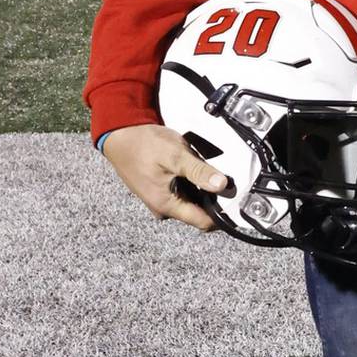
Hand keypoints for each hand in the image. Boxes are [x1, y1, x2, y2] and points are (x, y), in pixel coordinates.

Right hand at [101, 124, 229, 230]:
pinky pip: (182, 191)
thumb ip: (199, 172)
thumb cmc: (143, 144)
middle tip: (220, 175)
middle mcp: (163, 208)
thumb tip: (223, 185)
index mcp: (167, 205)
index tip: (235, 198)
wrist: (121, 134)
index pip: (204, 222)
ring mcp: (161, 199)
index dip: (222, 213)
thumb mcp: (176, 156)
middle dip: (212, 196)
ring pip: (192, 199)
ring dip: (201, 186)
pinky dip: (190, 181)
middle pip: (199, 211)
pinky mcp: (160, 190)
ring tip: (202, 167)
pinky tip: (190, 166)